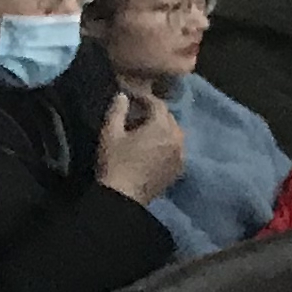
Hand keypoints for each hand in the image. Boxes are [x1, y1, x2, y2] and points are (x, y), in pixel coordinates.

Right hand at [94, 90, 185, 205]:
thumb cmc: (115, 162)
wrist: (123, 196)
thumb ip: (117, 111)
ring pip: (175, 133)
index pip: (158, 105)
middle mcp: (177, 138)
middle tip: (136, 116)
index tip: (133, 99)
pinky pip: (176, 149)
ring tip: (144, 132)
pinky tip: (153, 148)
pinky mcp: (180, 169)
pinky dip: (167, 144)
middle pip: (169, 118)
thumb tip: (122, 95)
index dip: (145, 99)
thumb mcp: (110, 133)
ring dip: (162, 129)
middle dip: (154, 114)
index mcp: (162, 127)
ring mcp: (181, 155)